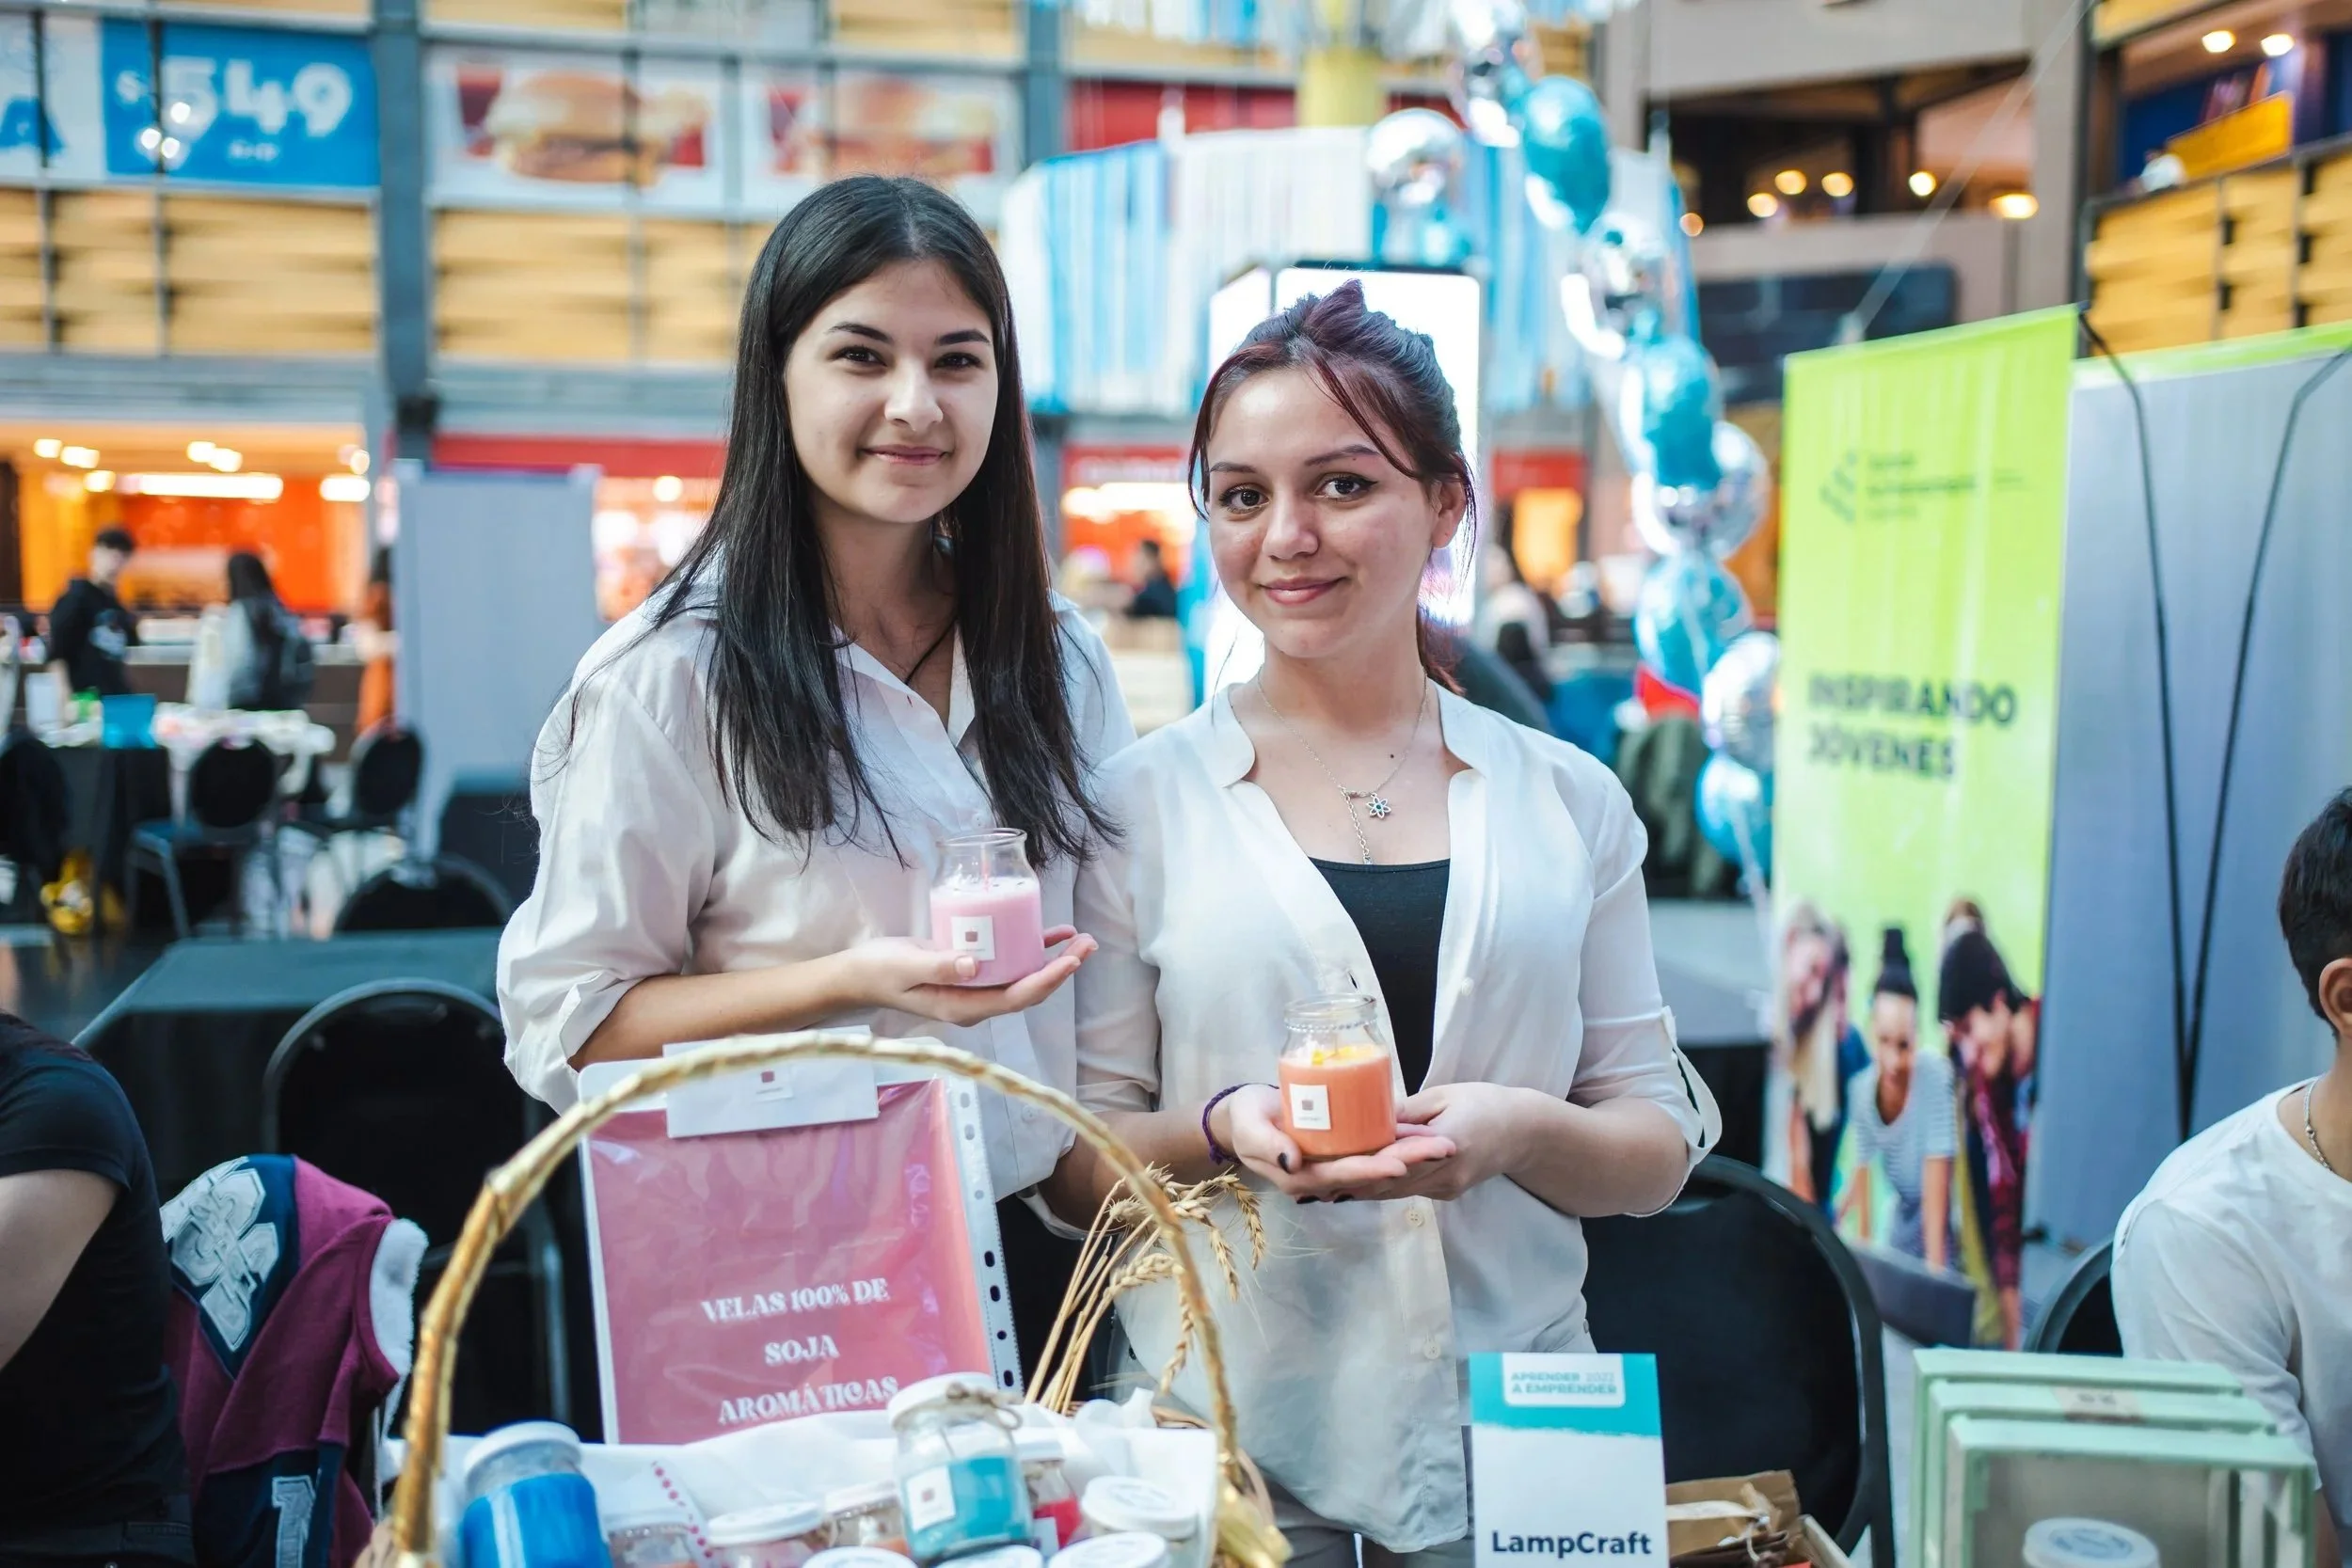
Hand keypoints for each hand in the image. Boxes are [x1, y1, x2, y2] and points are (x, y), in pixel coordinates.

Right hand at [841, 927, 1096, 1026]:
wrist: (859, 974)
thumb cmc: (880, 970)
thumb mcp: (905, 965)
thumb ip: (938, 965)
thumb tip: (974, 966)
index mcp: (963, 1007)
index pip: (1015, 998)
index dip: (1046, 981)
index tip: (1071, 962)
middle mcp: (975, 1002)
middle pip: (1028, 989)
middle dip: (1061, 969)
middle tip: (1088, 944)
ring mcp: (975, 988)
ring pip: (1023, 977)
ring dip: (1053, 959)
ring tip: (1080, 938)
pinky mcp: (972, 972)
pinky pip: (1008, 963)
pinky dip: (1031, 949)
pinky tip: (1052, 933)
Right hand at [1218, 1084, 1456, 1202]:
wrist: (1245, 1115)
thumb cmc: (1245, 1118)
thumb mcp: (1248, 1127)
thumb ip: (1267, 1144)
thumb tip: (1292, 1163)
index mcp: (1302, 1177)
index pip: (1343, 1175)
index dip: (1372, 1170)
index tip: (1400, 1163)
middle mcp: (1324, 1176)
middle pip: (1370, 1172)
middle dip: (1408, 1161)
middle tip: (1443, 1148)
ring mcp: (1335, 1165)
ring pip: (1378, 1163)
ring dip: (1412, 1155)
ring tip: (1445, 1143)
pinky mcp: (1341, 1151)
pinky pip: (1374, 1151)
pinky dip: (1400, 1144)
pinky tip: (1426, 1135)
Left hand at [1333, 1082, 1534, 1201]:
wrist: (1524, 1132)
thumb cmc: (1484, 1103)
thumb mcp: (1444, 1096)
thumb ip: (1406, 1110)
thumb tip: (1367, 1116)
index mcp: (1447, 1144)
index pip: (1395, 1159)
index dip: (1361, 1164)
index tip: (1328, 1162)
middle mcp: (1445, 1174)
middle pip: (1389, 1183)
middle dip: (1352, 1182)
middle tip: (1313, 1179)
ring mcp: (1446, 1189)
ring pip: (1395, 1192)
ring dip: (1362, 1188)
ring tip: (1322, 1185)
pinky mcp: (1447, 1194)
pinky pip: (1407, 1191)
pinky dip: (1381, 1186)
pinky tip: (1355, 1182)